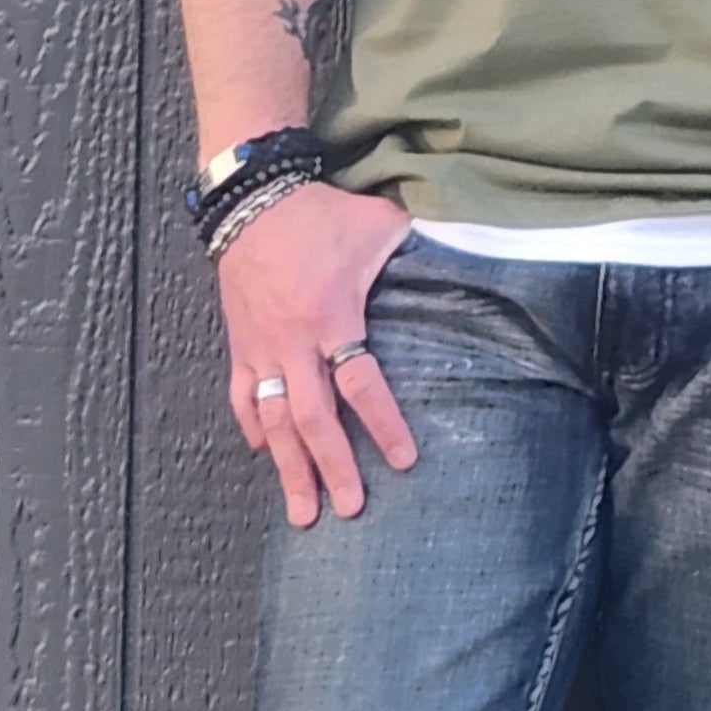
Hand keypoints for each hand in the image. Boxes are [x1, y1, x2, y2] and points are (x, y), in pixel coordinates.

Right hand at [218, 183, 417, 524]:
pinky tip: (261, 453)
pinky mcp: (239, 343)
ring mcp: (261, 347)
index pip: (361, 383)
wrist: (250, 199)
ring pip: (272, 421)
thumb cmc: (321, 214)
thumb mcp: (378, 225)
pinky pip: (241, 396)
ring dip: (287, 468)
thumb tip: (471, 260)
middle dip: (331, 468)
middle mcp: (293, 342)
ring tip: (300, 512)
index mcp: (332, 316)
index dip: (383, 424)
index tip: (405, 460)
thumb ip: (416, 251)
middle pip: (313, 419)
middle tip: (349, 509)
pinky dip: (252, 427)